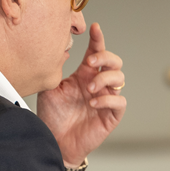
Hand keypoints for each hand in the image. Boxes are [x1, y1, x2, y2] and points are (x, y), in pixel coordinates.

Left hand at [36, 22, 125, 165]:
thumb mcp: (50, 89)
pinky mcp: (111, 116)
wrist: (54, 141)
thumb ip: (55, 70)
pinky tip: (92, 103)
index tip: (94, 28)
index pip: (96, 52)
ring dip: (104, 79)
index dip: (98, 39)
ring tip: (89, 89)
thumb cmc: (52, 117)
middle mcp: (98, 85)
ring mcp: (106, 99)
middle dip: (105, 57)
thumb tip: (59, 49)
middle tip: (89, 63)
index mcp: (84, 75)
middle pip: (114, 62)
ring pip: (119, 79)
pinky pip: (119, 102)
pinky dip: (107, 99)